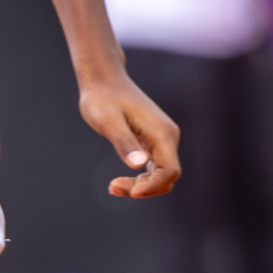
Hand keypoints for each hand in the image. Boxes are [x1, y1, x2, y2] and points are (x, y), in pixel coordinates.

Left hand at [78, 73, 180, 197]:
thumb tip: (138, 164)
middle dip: (144, 188)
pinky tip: (118, 181)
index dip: (153, 186)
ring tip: (113, 186)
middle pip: (166, 176)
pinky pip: (153, 168)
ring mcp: (162, 139)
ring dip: (140, 185)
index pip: (170, 171)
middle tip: (113, 187)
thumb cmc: (102, 97)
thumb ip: (123, 141)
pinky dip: (139, 177)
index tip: (131, 192)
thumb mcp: (107, 120)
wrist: (102, 80)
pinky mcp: (153, 141)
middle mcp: (167, 137)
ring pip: (160, 174)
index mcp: (161, 132)